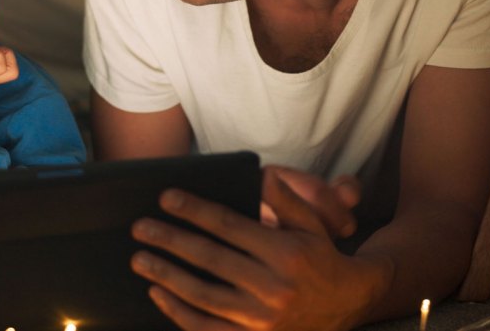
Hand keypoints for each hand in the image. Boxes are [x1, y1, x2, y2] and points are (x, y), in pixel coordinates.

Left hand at [129, 169, 389, 330]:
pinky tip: (159, 294)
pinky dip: (179, 313)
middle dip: (170, 241)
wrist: (349, 306)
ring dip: (166, 276)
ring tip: (140, 259)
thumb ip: (285, 200)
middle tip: (140, 228)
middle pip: (209, 260)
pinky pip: (207, 328)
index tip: (166, 198)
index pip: (229, 227)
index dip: (195, 210)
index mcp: (284, 253)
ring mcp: (261, 318)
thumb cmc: (321, 258)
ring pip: (203, 296)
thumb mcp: (312, 224)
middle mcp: (272, 287)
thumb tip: (260, 174)